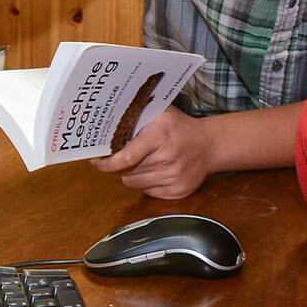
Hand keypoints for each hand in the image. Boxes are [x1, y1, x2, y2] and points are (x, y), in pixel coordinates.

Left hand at [92, 109, 213, 198]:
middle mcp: (167, 158)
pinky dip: (147, 184)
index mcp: (159, 136)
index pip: (125, 158)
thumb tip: (105, 124)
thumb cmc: (179, 127)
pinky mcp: (179, 191)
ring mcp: (174, 177)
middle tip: (125, 156)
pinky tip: (157, 171)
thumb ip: (135, 117)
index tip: (97, 161)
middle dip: (121, 165)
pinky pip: (149, 193)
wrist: (209, 145)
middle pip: (128, 172)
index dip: (107, 163)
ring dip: (133, 175)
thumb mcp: (159, 113)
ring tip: (144, 162)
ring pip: (135, 184)